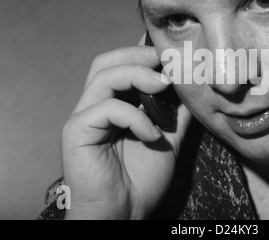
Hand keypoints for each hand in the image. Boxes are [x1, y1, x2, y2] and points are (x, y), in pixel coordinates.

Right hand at [62, 34, 191, 218]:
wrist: (124, 213)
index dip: (143, 53)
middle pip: (105, 62)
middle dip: (136, 55)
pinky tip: (151, 134)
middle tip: (164, 59)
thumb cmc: (141, 179)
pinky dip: (133, 116)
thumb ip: (177, 115)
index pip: (120, 65)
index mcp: (114, 104)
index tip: (172, 55)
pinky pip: (104, 109)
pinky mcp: (77, 132)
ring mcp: (84, 118)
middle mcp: (96, 106)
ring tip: (163, 85)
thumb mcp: (168, 140)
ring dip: (136, 75)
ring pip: (102, 77)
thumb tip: (192, 91)